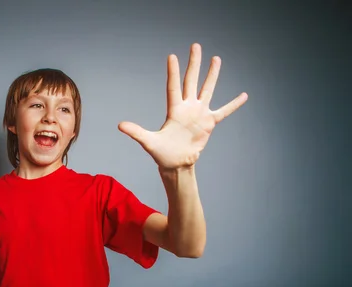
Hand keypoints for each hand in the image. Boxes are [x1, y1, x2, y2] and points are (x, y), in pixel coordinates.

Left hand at [118, 43, 247, 169]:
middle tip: (196, 46)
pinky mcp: (209, 123)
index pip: (173, 86)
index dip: (173, 72)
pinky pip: (224, 111)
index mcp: (174, 110)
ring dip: (212, 75)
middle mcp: (187, 107)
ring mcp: (199, 114)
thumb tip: (120, 125)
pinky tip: (244, 95)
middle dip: (194, 64)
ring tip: (216, 59)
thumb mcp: (148, 142)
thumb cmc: (161, 153)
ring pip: (207, 90)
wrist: (175, 163)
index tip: (172, 56)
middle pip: (191, 81)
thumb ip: (136, 132)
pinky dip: (233, 104)